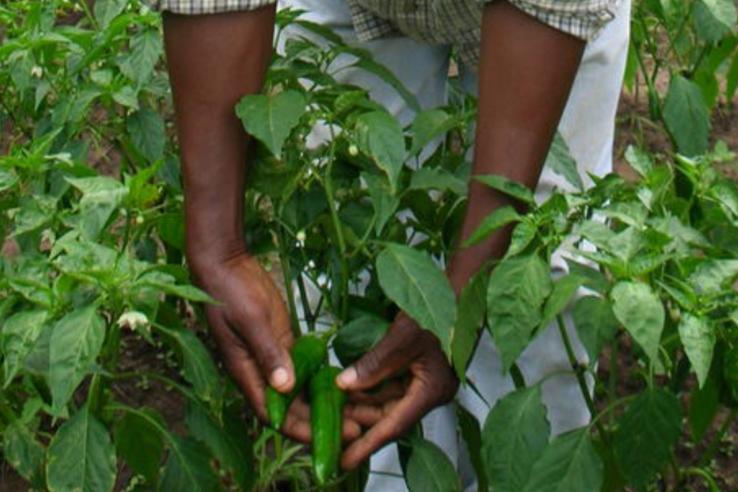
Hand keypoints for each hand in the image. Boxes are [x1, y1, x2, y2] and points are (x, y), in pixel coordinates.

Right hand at [191, 252, 360, 442]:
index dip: (297, 430)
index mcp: (246, 372)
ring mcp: (273, 356)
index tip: (325, 439)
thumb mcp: (251, 320)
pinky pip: (304, 367)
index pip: (273, 413)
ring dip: (322, 403)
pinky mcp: (283, 340)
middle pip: (290, 407)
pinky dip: (320, 378)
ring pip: (299, 390)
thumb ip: (267, 352)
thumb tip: (284, 387)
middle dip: (318, 422)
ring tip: (354, 412)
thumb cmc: (231, 291)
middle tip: (353, 429)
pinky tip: (343, 385)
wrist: (226, 264)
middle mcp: (260, 371)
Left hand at [335, 312, 458, 468]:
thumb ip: (374, 363)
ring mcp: (426, 383)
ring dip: (363, 406)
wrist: (462, 292)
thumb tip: (344, 384)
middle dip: (360, 423)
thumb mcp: (402, 337)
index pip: (395, 425)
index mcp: (432, 390)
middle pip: (390, 417)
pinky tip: (350, 388)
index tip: (345, 461)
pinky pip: (392, 388)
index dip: (368, 444)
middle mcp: (431, 392)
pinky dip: (371, 390)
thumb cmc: (438, 310)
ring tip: (335, 408)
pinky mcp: (420, 372)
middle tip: (330, 429)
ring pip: (389, 403)